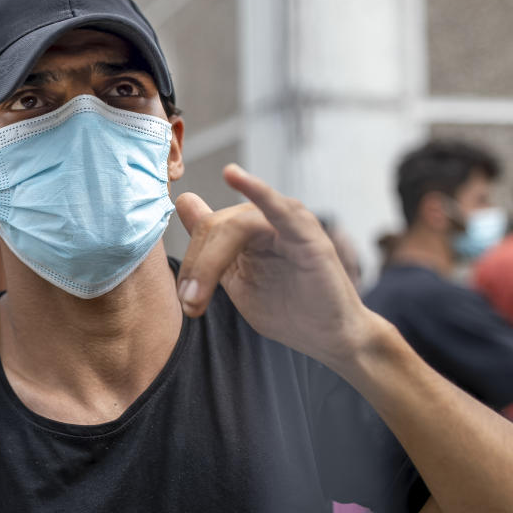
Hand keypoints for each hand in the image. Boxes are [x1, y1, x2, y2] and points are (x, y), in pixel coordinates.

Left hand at [176, 164, 379, 369]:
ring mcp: (287, 225)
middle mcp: (266, 221)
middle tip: (190, 303)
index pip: (206, 228)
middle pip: (216, 226)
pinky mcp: (307, 235)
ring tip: (197, 297)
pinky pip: (279, 209)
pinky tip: (233, 175)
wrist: (329, 337)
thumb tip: (184, 201)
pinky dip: (257, 191)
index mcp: (247, 230)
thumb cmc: (288, 310)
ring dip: (211, 260)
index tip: (184, 299)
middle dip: (198, 267)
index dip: (190, 261)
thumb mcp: (237, 279)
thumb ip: (211, 247)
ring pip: (236, 225)